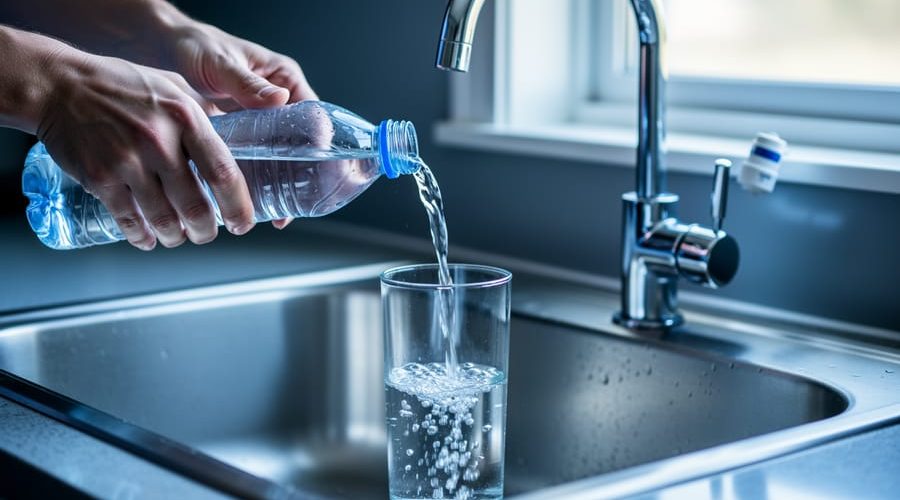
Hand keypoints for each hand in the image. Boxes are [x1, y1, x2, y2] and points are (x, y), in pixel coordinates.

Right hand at [37, 49, 255, 249]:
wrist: (58, 85)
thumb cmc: (120, 85)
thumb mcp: (173, 87)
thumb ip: (202, 114)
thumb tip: (234, 138)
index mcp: (185, 117)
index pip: (223, 173)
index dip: (237, 206)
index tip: (242, 223)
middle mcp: (159, 141)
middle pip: (196, 206)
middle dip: (206, 230)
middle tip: (206, 233)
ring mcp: (127, 161)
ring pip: (164, 220)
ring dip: (175, 237)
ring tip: (177, 236)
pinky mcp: (100, 177)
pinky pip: (129, 220)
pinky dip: (141, 237)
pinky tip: (146, 239)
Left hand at [163, 22, 317, 228]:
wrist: (159, 48)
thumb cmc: (194, 45)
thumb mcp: (221, 63)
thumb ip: (247, 83)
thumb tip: (278, 99)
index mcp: (285, 81)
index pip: (314, 116)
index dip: (318, 145)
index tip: (314, 170)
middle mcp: (278, 103)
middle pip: (301, 144)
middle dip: (300, 175)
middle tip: (296, 203)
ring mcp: (260, 122)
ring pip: (280, 158)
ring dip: (279, 184)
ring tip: (276, 212)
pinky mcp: (240, 136)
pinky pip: (254, 161)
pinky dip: (254, 181)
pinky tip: (248, 200)